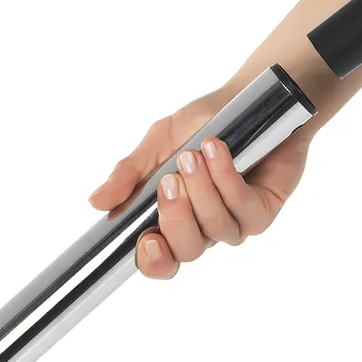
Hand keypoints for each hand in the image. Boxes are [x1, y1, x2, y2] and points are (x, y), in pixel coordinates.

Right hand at [88, 86, 311, 278]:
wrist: (251, 99)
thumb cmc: (205, 124)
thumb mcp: (159, 142)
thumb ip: (130, 174)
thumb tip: (97, 202)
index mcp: (175, 219)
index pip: (161, 261)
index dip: (152, 262)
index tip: (147, 241)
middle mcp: (205, 227)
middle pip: (188, 250)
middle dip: (176, 217)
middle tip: (169, 180)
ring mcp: (238, 222)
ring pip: (217, 227)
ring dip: (203, 189)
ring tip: (194, 153)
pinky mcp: (265, 209)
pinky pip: (244, 207)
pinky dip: (226, 178)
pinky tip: (216, 151)